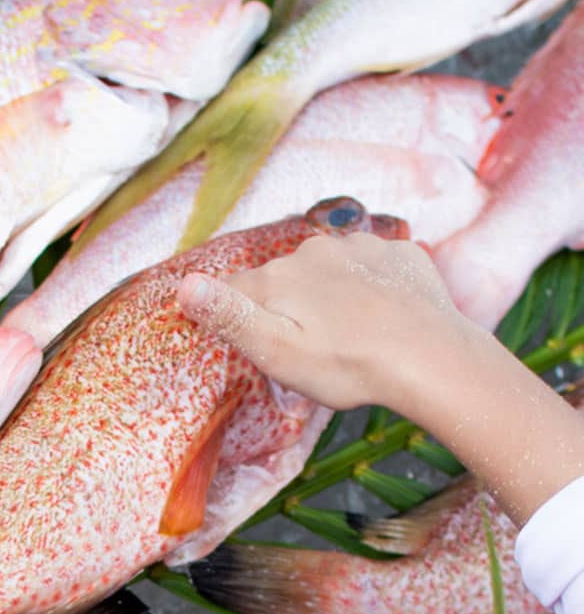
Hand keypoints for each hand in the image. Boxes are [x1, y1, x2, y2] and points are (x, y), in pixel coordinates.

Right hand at [179, 230, 583, 527]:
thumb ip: (230, 315)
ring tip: (348, 335)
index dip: (237, 318)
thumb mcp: (276, 353)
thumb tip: (184, 284)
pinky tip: (381, 316)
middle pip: (282, 279)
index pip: (235, 290)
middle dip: (287, 307)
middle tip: (308, 350)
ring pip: (327, 270)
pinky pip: (371, 267)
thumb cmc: (347, 365)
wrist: (430, 356)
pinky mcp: (398, 254)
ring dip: (328, 295)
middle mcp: (312, 251)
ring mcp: (359, 247)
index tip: (254, 345)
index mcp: (277, 278)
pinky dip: (370, 287)